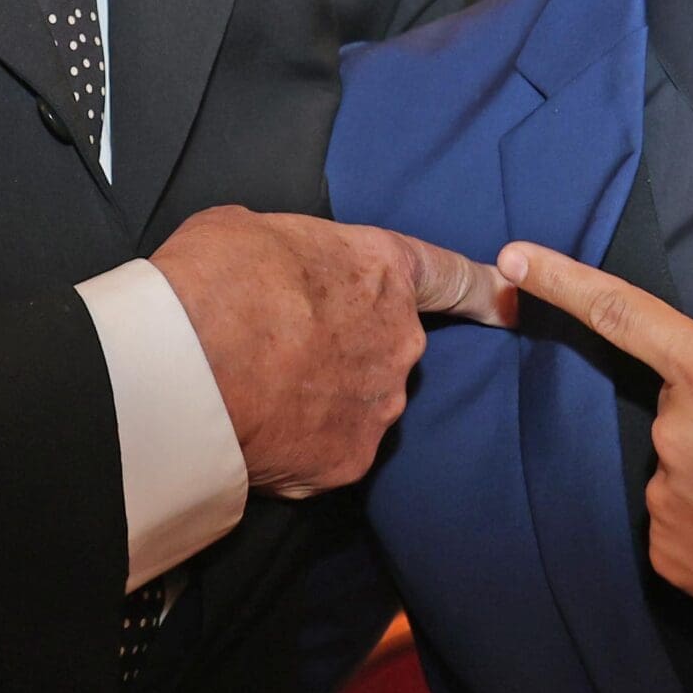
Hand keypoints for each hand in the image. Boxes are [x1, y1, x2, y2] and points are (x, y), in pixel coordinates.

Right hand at [152, 207, 511, 497]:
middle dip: (347, 350)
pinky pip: (331, 451)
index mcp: (384, 270)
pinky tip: (260, 428)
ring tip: (261, 390)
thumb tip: (278, 272)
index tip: (506, 302)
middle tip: (282, 348)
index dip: (480, 290)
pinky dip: (302, 445)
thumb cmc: (217, 279)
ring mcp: (379, 405)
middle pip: (387, 348)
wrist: (186, 364)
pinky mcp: (349, 460)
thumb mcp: (254, 232)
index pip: (450, 278)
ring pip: (360, 403)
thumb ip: (293, 255)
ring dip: (323, 399)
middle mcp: (399, 340)